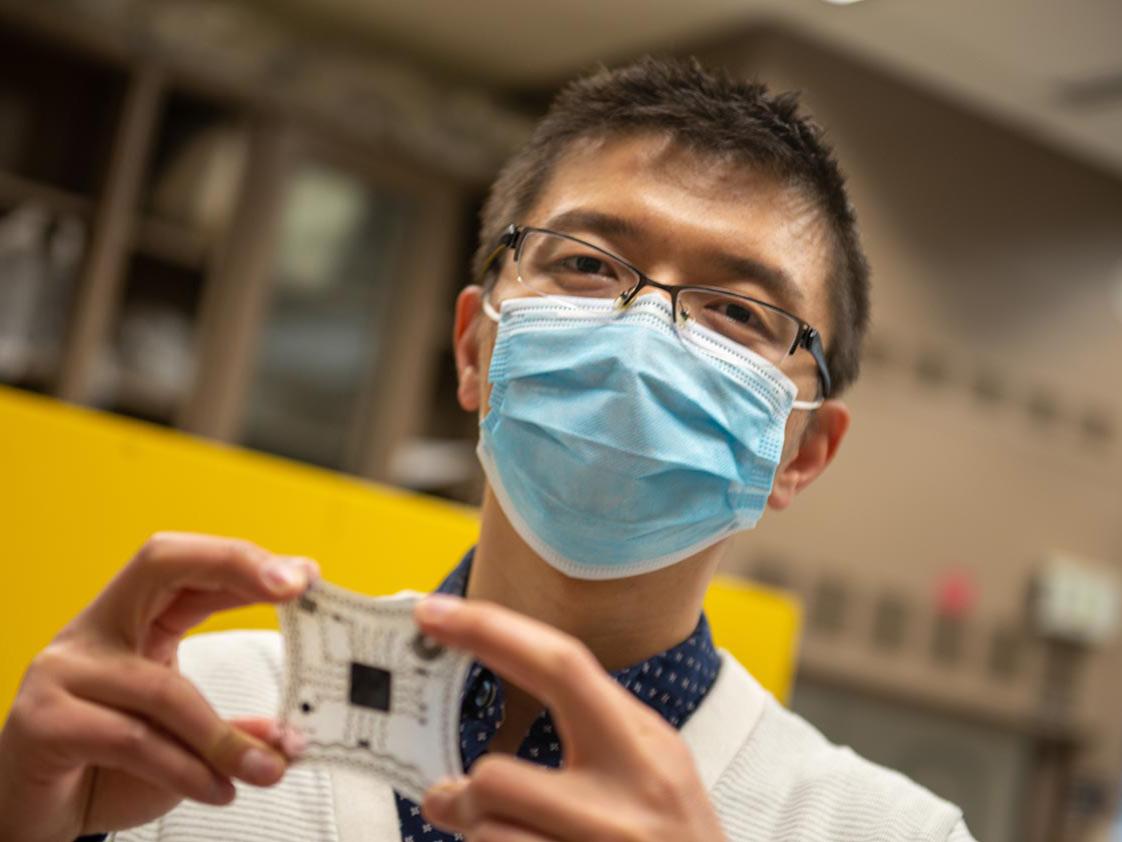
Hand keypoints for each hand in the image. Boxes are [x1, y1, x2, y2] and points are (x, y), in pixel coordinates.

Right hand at [0, 532, 315, 841]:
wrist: (30, 816)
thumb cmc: (106, 766)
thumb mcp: (181, 740)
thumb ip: (229, 729)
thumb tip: (291, 738)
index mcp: (129, 617)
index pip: (186, 564)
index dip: (244, 562)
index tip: (306, 573)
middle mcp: (93, 630)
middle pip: (161, 563)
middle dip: (235, 566)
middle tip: (295, 587)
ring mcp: (62, 671)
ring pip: (164, 688)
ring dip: (225, 737)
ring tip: (270, 769)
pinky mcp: (44, 722)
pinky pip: (133, 739)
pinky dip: (188, 769)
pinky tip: (219, 791)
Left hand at [413, 596, 726, 841]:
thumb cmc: (678, 840)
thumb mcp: (654, 769)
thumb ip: (588, 731)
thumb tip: (488, 724)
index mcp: (647, 746)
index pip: (561, 666)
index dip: (490, 631)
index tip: (435, 614)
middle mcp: (629, 801)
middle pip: (496, 776)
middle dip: (463, 792)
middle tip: (452, 799)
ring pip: (487, 836)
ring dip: (484, 839)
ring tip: (516, 841)